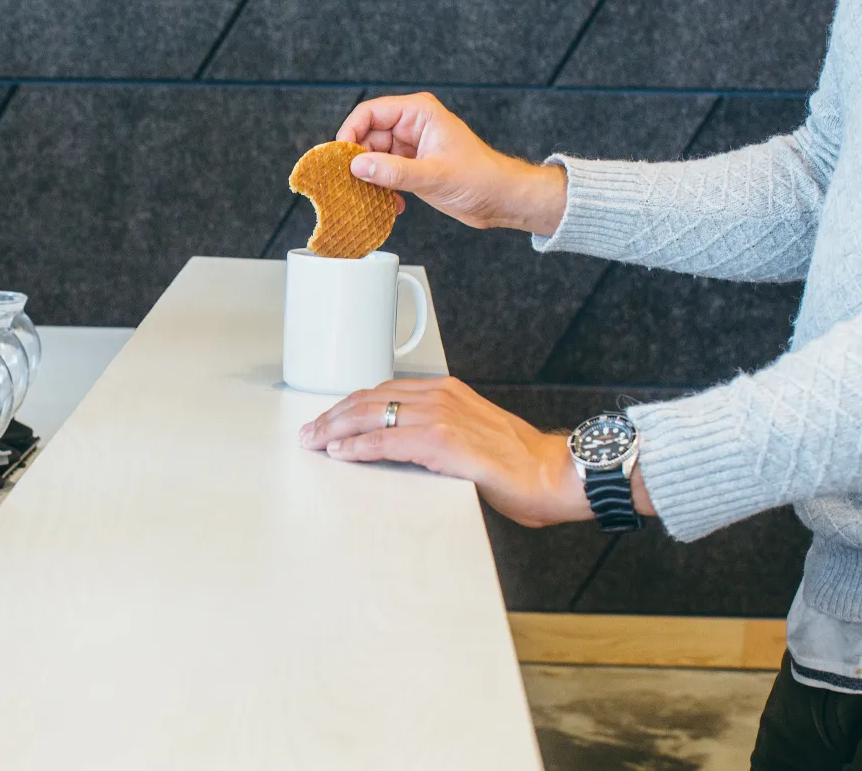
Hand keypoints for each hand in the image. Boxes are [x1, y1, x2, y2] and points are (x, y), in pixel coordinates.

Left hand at [298, 377, 591, 527]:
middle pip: (368, 399)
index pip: (381, 391)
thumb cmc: (519, 463)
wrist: (554, 474)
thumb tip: (402, 447)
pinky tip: (341, 453)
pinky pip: (386, 441)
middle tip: (310, 432)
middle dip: (333, 416)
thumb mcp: (470, 436)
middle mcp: (439, 396)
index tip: (328, 420)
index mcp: (445, 391)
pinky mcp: (441, 441)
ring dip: (336, 430)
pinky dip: (358, 447)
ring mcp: (439, 416)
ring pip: (370, 415)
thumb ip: (435, 434)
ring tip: (315, 442)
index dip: (349, 406)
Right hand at [336, 92, 565, 235]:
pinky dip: (382, 189)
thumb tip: (358, 166)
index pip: (370, 113)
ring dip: (370, 179)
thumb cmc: (481, 177)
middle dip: (359, 160)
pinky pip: (383, 173)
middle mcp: (412, 126)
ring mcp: (410, 147)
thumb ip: (394, 171)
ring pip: (373, 157)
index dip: (350, 132)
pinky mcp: (411, 167)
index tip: (340, 156)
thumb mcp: (434, 175)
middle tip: (351, 182)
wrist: (501, 199)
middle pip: (367, 136)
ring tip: (373, 197)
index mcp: (419, 113)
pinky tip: (391, 204)